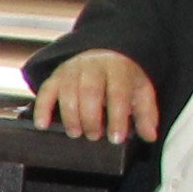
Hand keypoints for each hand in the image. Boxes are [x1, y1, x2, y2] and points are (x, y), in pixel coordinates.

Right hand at [33, 51, 161, 142]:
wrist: (104, 54)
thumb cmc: (123, 78)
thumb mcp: (140, 91)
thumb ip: (146, 113)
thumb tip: (150, 136)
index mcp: (118, 68)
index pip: (118, 92)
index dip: (117, 116)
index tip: (115, 138)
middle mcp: (94, 65)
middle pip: (90, 91)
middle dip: (91, 117)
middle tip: (94, 136)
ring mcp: (72, 69)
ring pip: (67, 91)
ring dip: (70, 116)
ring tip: (76, 133)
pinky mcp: (56, 76)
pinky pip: (45, 91)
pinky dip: (42, 108)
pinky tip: (42, 125)